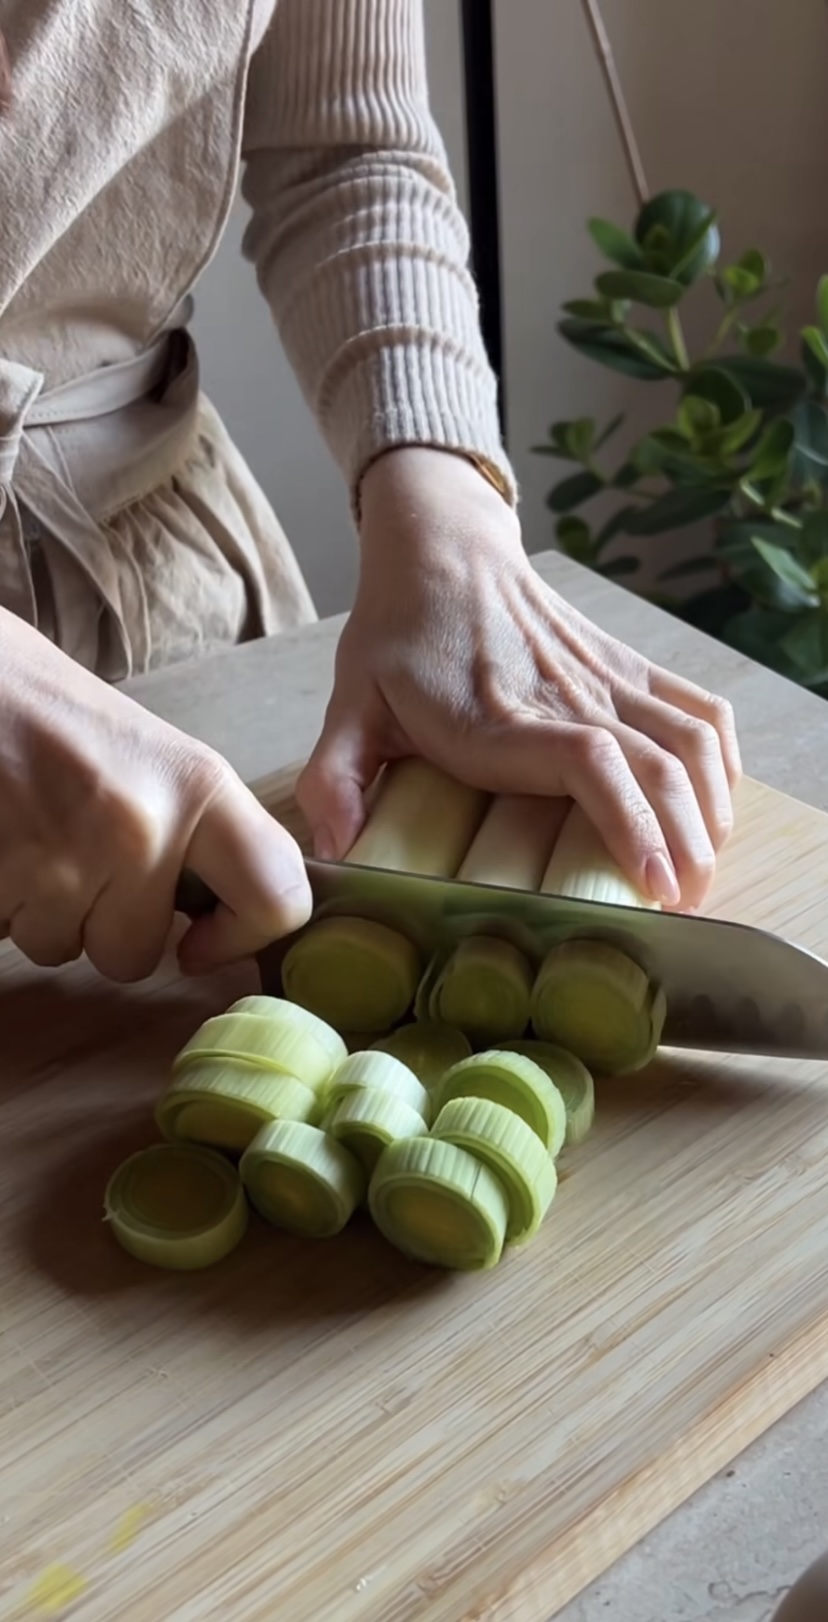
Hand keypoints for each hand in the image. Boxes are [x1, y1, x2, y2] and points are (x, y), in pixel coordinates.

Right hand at [0, 611, 311, 979]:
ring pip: (63, 949)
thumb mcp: (148, 750)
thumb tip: (215, 908)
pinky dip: (2, 903)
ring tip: (28, 835)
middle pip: (137, 954)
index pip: (277, 896)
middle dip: (102, 925)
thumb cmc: (43, 706)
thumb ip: (191, 827)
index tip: (200, 938)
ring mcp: (63, 866)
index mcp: (197, 786)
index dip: (242, 935)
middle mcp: (142, 832)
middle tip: (76, 857)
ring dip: (42, 913)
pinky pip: (8, 935)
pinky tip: (1, 843)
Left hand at [297, 447, 740, 910]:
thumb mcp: (348, 704)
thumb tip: (332, 850)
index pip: (589, 762)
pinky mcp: (629, 666)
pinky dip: (722, 763)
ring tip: (699, 872)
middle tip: (680, 909)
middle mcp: (567, 695)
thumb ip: (334, 777)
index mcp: (499, 717)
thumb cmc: (397, 636)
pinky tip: (713, 809)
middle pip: (661, 767)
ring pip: (692, 743)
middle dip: (685, 846)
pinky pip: (702, 711)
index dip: (632, 823)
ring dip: (709, 812)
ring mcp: (606, 678)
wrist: (443, 549)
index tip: (653, 885)